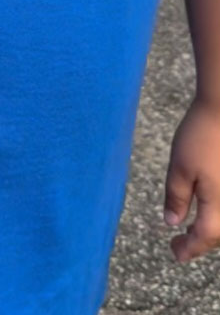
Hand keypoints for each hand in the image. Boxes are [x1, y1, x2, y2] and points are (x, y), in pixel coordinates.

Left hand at [163, 97, 219, 262]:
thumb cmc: (200, 136)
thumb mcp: (179, 167)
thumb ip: (176, 197)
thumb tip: (173, 223)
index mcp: (219, 204)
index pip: (204, 237)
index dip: (189, 248)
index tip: (174, 252)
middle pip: (219, 233)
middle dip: (200, 241)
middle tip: (180, 242)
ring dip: (211, 228)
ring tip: (193, 227)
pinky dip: (218, 213)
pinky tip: (208, 205)